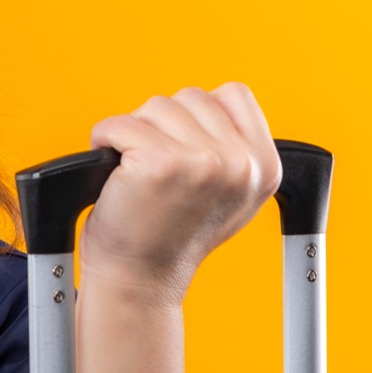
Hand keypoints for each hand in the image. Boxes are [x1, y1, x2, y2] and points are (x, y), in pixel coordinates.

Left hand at [80, 83, 281, 305]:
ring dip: (135, 133)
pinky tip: (114, 172)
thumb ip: (234, 149)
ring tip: (138, 174)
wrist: (140, 278)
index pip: (234, 94)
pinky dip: (105, 139)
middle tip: (156, 171)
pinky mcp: (161, 163)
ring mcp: (205, 162)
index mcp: (265, 167)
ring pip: (156, 106)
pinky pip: (120, 123)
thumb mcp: (227, 194)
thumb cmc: (171, 234)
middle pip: (190, 97)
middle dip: (163, 125)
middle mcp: (241, 164)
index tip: (182, 152)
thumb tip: (215, 104)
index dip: (197, 115)